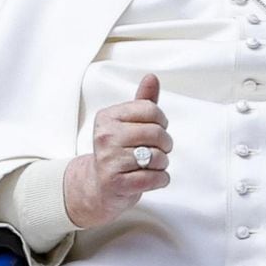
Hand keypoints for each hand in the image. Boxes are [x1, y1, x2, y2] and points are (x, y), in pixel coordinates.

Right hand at [63, 73, 171, 227]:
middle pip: (156, 133)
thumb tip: (151, 77)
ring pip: (157, 157)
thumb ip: (143, 101)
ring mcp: (109, 160)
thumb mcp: (128, 123)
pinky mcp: (116, 183)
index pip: (150, 110)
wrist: (99, 187)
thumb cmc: (118, 151)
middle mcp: (105, 137)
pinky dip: (161, 179)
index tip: (157, 129)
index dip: (162, 121)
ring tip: (152, 165)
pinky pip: (154, 178)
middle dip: (165, 144)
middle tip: (159, 150)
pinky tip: (153, 178)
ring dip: (163, 163)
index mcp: (107, 117)